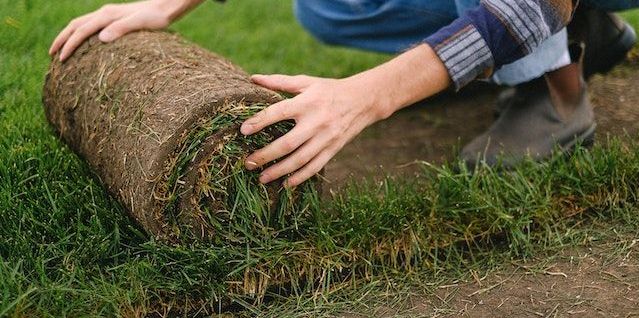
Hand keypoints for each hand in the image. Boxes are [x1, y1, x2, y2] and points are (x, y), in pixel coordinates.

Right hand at [49, 0, 190, 60]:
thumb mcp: (140, 23)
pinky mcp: (114, 18)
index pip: (81, 30)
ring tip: (61, 51)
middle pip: (75, 25)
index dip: (70, 45)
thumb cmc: (156, 18)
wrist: (165, 7)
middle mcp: (104, 13)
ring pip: (81, 24)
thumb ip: (121, 29)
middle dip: (62, 40)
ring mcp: (108, 15)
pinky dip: (81, 35)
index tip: (61, 59)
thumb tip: (102, 38)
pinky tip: (83, 45)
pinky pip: (91, 26)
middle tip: (52, 55)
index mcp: (107, 15)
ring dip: (69, 36)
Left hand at [241, 74, 387, 186]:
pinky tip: (286, 184)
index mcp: (306, 102)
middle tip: (248, 163)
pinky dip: (300, 177)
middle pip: (287, 143)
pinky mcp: (333, 149)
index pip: (278, 112)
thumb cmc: (329, 89)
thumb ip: (279, 81)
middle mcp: (316, 122)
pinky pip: (315, 167)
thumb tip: (253, 79)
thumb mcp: (306, 82)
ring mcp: (326, 138)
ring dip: (279, 171)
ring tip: (262, 178)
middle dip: (265, 155)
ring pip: (300, 160)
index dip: (259, 122)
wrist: (363, 100)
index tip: (243, 131)